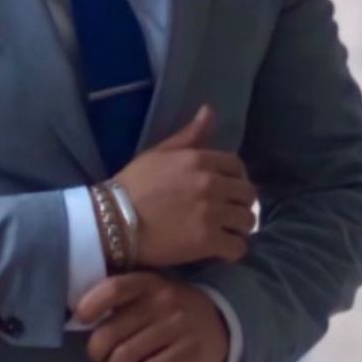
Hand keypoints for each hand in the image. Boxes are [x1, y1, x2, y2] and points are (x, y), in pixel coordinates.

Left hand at [75, 272, 228, 361]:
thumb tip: (80, 315)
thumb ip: (122, 298)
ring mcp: (177, 326)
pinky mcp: (189, 352)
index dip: (91, 305)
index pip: (113, 289)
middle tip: (97, 355)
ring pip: (127, 355)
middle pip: (113, 330)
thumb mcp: (150, 291)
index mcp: (147, 282)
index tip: (81, 318)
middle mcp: (162, 301)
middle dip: (96, 349)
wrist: (221, 322)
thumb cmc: (171, 306)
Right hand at [113, 104, 256, 267]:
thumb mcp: (158, 152)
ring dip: (239, 227)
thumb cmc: (133, 185)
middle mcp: (211, 184)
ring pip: (248, 221)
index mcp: (199, 159)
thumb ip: (188, 135)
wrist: (114, 220)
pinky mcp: (208, 241)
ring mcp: (211, 213)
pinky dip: (232, 250)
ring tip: (225, 231)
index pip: (237, 166)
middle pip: (248, 194)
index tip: (227, 189)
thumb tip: (209, 111)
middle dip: (240, 203)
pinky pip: (238, 247)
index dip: (236, 177)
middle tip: (227, 213)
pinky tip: (221, 250)